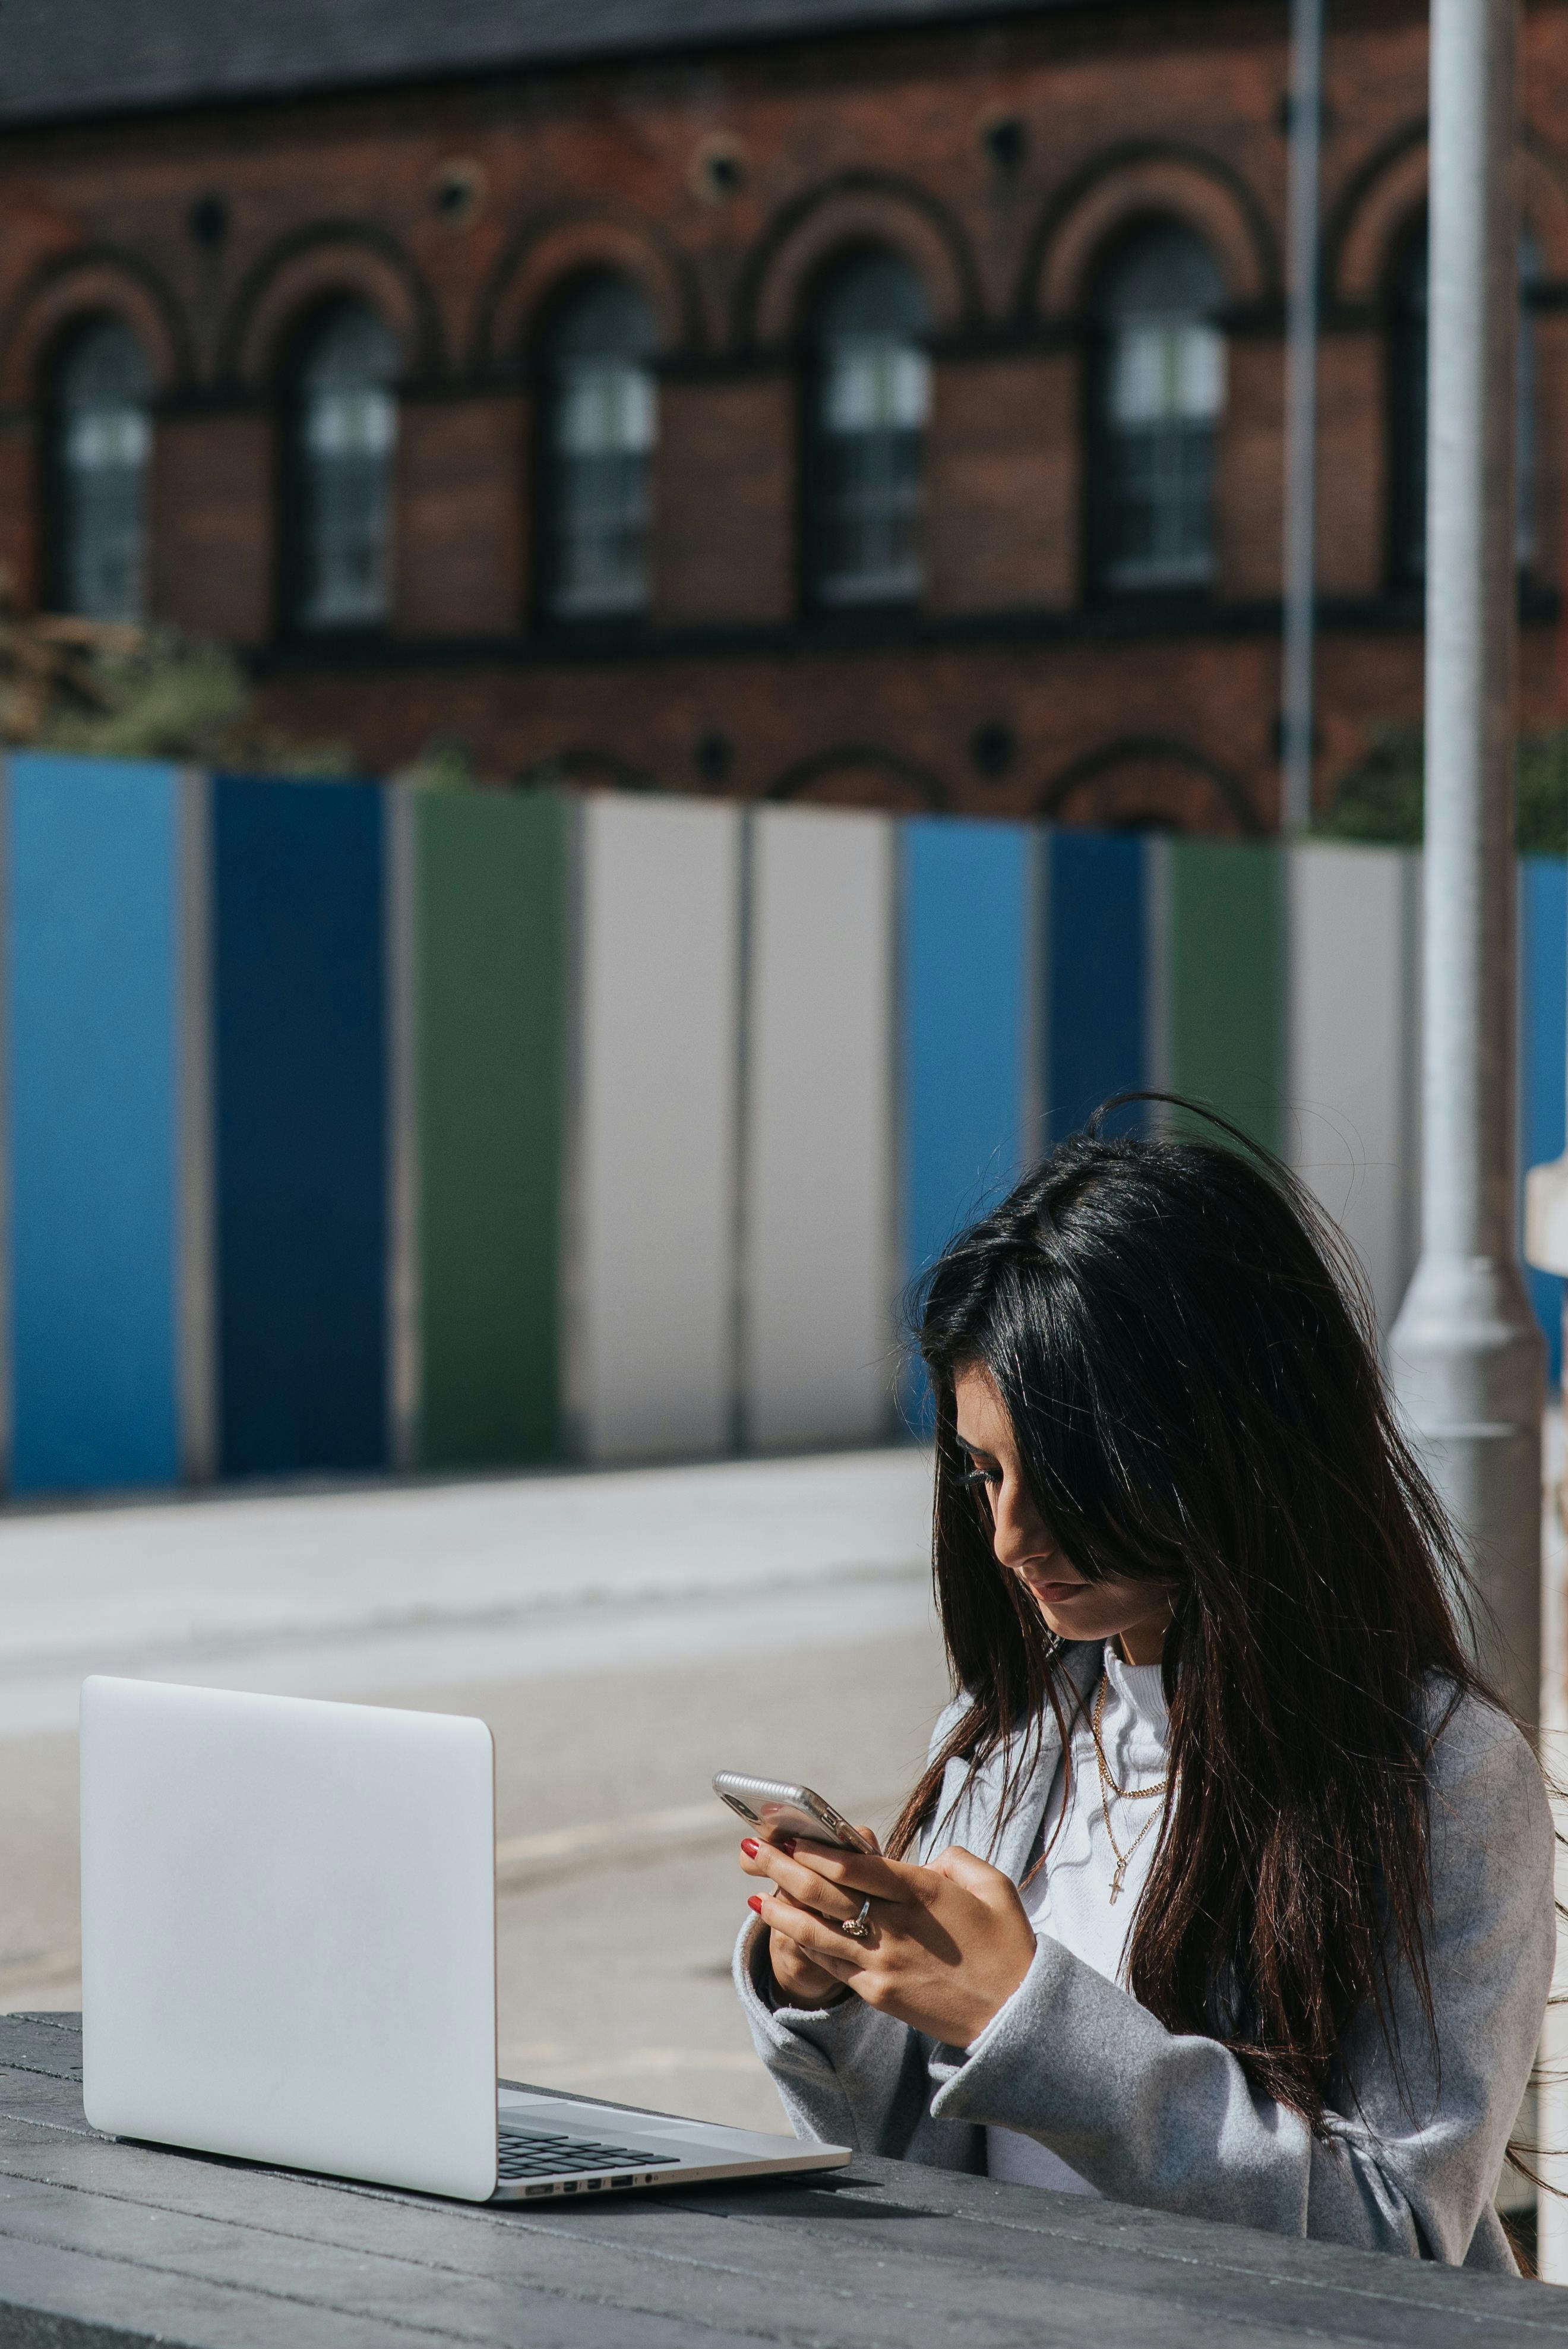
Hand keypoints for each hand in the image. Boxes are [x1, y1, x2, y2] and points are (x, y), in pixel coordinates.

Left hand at [740, 1833, 1036, 2046]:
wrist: (1016, 2017)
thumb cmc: (1009, 1947)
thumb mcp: (995, 1887)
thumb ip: (957, 1860)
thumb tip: (927, 1858)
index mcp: (924, 1894)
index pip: (858, 1866)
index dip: (819, 1849)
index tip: (790, 1833)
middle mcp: (897, 1928)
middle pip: (827, 1893)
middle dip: (785, 1867)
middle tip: (752, 1849)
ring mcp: (884, 1963)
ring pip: (818, 1930)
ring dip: (781, 1906)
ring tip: (752, 1888)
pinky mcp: (879, 1993)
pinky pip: (831, 1963)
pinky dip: (801, 1942)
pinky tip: (781, 1926)